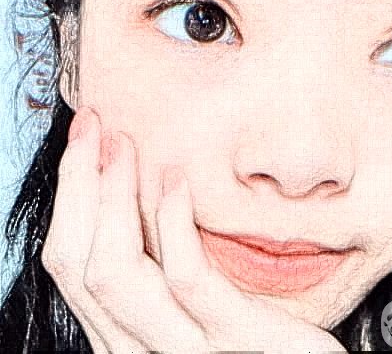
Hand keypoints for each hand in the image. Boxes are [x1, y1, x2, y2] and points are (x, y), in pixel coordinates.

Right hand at [42, 106, 347, 352]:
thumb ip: (163, 266)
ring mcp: (186, 350)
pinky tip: (177, 181)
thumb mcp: (196, 298)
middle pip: (81, 264)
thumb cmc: (256, 331)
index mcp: (129, 331)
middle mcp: (141, 348)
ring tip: (125, 143)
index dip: (71, 195)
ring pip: (118, 272)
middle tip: (92, 123)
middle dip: (79, 184)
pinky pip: (187, 279)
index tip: (84, 139)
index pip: (73, 262)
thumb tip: (140, 193)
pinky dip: (172, 225)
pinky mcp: (236, 340)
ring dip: (114, 197)